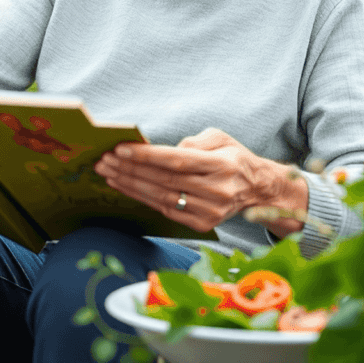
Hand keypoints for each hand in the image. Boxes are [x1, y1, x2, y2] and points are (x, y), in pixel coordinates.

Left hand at [93, 128, 306, 235]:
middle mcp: (217, 191)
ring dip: (130, 185)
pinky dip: (142, 198)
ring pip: (161, 197)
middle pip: (164, 181)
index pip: (177, 161)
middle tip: (105, 160)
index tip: (120, 149)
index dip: (147, 156)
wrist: (259, 190)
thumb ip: (193, 142)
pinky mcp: (203, 224)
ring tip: (108, 172)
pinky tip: (125, 186)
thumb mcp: (220, 138)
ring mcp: (210, 211)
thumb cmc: (233, 158)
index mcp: (222, 165)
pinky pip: (165, 210)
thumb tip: (162, 152)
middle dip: (130, 170)